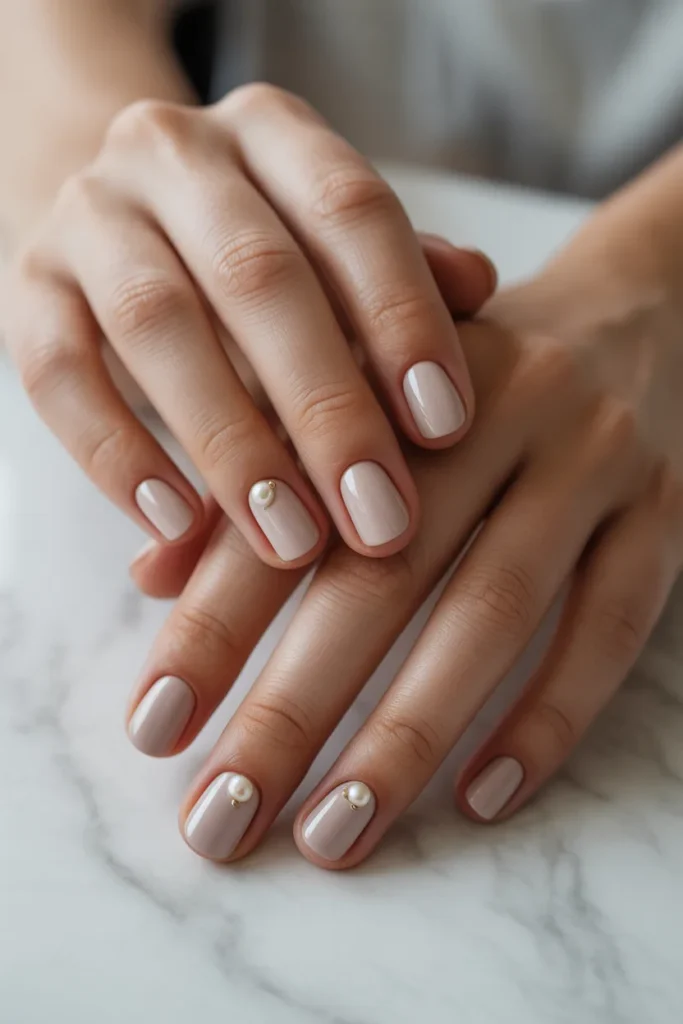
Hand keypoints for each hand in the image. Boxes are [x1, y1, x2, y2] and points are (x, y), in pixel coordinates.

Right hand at [3, 84, 493, 565]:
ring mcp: (90, 216)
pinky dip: (117, 456)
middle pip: (259, 276)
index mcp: (272, 133)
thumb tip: (480, 287)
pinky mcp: (26, 287)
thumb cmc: (257, 256)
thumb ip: (403, 272)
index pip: (350, 210)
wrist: (119, 225)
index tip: (445, 427)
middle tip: (379, 520)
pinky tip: (175, 528)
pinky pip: (59, 374)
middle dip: (327, 410)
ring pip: (158, 325)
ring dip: (232, 447)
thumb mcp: (333, 251)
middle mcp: (175, 154)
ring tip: (291, 543)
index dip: (401, 318)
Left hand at [126, 244, 682, 867]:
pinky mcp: (663, 510)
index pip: (285, 509)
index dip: (212, 621)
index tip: (155, 727)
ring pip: (495, 610)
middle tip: (223, 819)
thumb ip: (258, 469)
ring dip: (409, 734)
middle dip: (294, 709)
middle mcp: (491, 410)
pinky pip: (612, 623)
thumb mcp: (353, 387)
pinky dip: (549, 716)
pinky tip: (484, 798)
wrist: (631, 308)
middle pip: (380, 575)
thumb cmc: (456, 373)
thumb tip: (152, 578)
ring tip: (335, 833)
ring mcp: (587, 460)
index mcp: (392, 374)